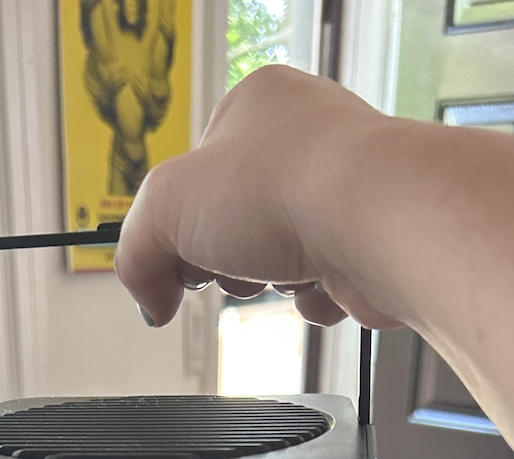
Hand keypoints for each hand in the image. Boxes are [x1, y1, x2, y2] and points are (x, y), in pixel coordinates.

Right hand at [114, 65, 401, 329]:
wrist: (378, 222)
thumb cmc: (286, 187)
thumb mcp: (164, 210)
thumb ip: (135, 255)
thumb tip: (149, 299)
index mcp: (257, 104)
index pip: (197, 174)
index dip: (180, 224)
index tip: (177, 257)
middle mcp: (307, 137)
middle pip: (238, 221)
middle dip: (230, 258)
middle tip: (233, 262)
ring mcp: (345, 188)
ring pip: (281, 257)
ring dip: (273, 280)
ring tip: (284, 269)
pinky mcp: (373, 239)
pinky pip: (324, 284)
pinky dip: (315, 298)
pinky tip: (321, 285)